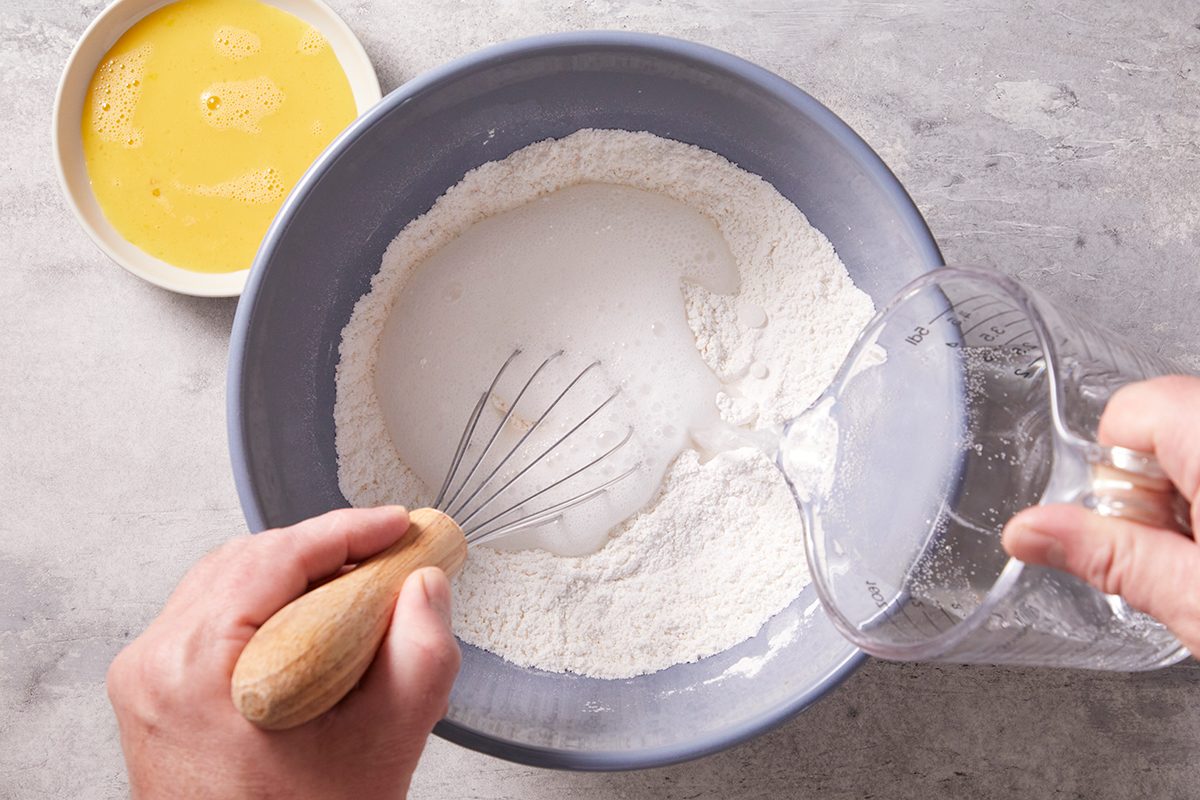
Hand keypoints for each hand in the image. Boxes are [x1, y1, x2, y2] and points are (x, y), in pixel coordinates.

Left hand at [108, 506, 460, 799]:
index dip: (348, 529)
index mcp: (194, 669)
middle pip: (247, 560)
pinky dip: (265, 603)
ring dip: (295, 573)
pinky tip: (310, 621)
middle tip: (388, 557)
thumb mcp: (387, 741)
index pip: (275, 557)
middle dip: (325, 549)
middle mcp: (153, 665)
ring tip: (356, 589)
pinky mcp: (151, 693)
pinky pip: (209, 616)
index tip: (398, 526)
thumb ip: (422, 652)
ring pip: (225, 581)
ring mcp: (144, 679)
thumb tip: (425, 586)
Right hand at [1003, 376, 1199, 651]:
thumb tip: (1026, 532)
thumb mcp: (1198, 601)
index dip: (1115, 468)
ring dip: (1192, 498)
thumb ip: (1111, 559)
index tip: (1132, 522)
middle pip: (1169, 424)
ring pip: (1198, 446)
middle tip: (1180, 554)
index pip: (1132, 409)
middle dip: (1155, 490)